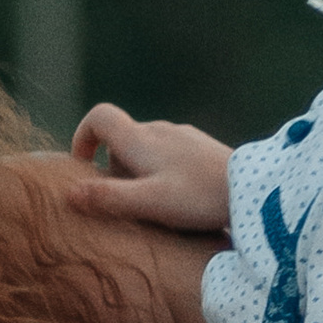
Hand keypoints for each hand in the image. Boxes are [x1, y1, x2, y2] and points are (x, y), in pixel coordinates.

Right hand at [72, 102, 233, 235]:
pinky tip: (179, 200)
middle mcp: (160, 130)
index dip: (83, 136)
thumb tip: (68, 192)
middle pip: (122, 137)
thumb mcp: (148, 202)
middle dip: (113, 165)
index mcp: (140, 139)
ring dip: (139, 171)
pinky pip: (170, 154)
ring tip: (152, 206)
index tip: (83, 166)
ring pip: (147, 146)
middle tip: (123, 202)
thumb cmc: (199, 197)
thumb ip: (108, 197)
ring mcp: (184, 136)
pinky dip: (162, 172)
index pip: (100, 116)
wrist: (253, 189)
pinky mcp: (202, 148)